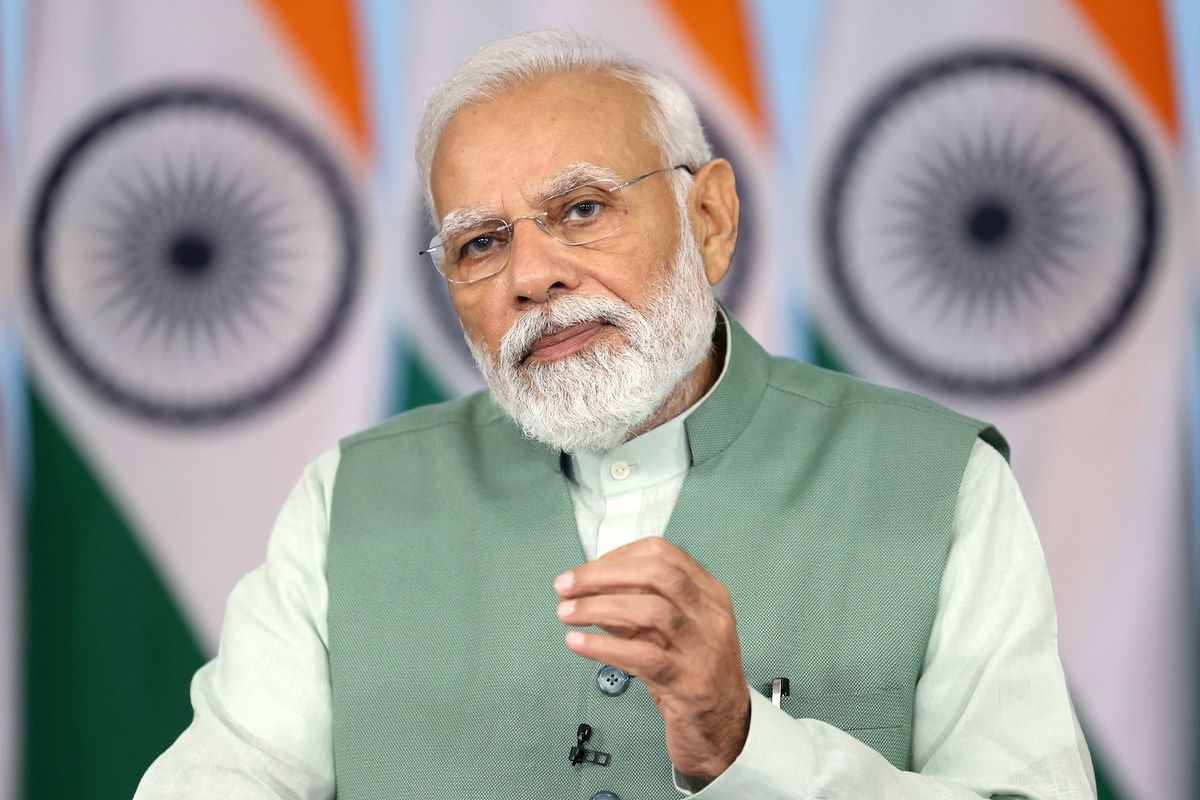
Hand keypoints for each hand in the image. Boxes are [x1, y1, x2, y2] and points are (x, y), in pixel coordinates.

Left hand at [554, 537, 750, 782]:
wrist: (722, 730)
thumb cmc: (691, 675)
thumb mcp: (668, 632)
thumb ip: (634, 608)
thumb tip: (587, 589)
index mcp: (708, 593)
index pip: (662, 554)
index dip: (617, 557)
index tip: (586, 572)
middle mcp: (710, 614)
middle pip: (658, 573)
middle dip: (603, 575)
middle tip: (566, 587)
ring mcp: (703, 648)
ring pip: (652, 610)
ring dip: (599, 607)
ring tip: (566, 613)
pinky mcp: (688, 682)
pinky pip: (643, 656)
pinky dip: (604, 646)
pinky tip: (578, 643)